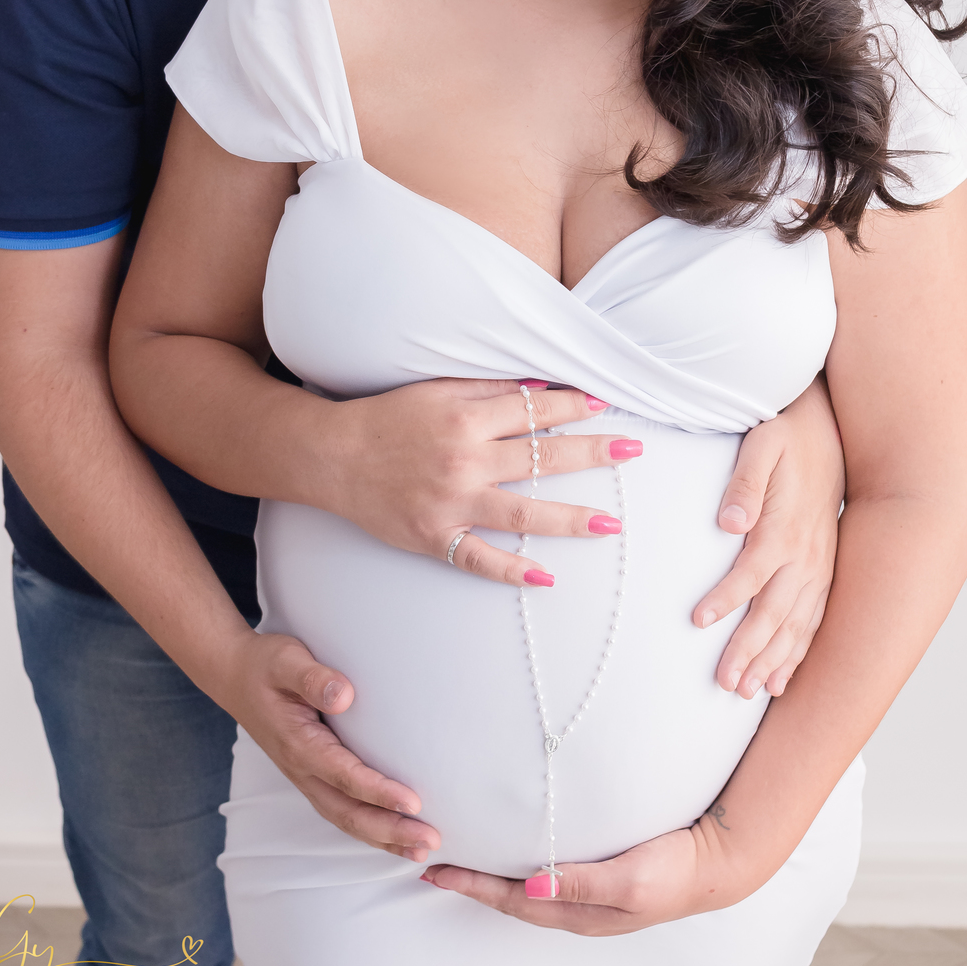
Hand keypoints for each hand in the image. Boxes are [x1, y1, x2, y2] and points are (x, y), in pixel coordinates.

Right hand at [224, 629, 440, 861]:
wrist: (235, 676)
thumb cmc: (265, 666)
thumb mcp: (286, 660)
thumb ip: (313, 678)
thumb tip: (345, 696)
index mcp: (298, 744)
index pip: (344, 776)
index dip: (379, 792)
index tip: (413, 803)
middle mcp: (302, 769)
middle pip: (348, 812)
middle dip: (390, 830)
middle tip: (431, 841)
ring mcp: (306, 777)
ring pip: (346, 819)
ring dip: (384, 838)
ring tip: (422, 849)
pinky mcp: (312, 776)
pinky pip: (342, 810)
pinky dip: (370, 829)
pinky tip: (396, 837)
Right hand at [329, 378, 638, 587]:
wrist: (333, 456)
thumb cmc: (387, 418)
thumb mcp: (435, 389)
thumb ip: (486, 388)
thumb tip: (539, 389)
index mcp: (465, 417)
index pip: (534, 412)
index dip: (573, 408)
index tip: (605, 407)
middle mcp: (464, 459)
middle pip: (541, 458)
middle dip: (592, 452)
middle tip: (633, 451)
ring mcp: (451, 502)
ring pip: (523, 513)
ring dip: (571, 518)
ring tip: (612, 523)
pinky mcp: (433, 536)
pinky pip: (478, 559)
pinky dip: (512, 571)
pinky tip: (546, 578)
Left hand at [421, 816, 745, 935]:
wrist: (714, 862)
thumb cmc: (673, 869)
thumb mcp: (629, 877)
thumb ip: (582, 882)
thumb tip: (532, 887)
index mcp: (579, 911)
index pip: (512, 900)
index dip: (472, 886)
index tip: (436, 872)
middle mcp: (577, 906)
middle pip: (511, 899)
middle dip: (472, 884)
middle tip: (435, 867)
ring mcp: (587, 894)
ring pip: (526, 890)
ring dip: (492, 878)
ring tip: (462, 863)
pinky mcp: (598, 876)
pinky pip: (546, 877)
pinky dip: (519, 869)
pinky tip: (514, 856)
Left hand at [694, 374, 843, 697]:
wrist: (830, 430)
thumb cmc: (786, 436)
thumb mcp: (763, 444)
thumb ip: (745, 484)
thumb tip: (730, 523)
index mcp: (785, 528)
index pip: (751, 573)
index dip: (725, 599)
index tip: (698, 621)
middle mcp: (806, 555)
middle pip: (774, 612)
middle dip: (749, 650)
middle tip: (724, 684)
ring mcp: (819, 566)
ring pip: (797, 624)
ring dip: (773, 660)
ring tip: (748, 692)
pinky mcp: (824, 570)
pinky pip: (814, 620)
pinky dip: (799, 652)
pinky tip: (782, 679)